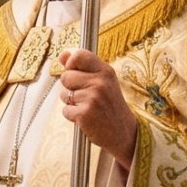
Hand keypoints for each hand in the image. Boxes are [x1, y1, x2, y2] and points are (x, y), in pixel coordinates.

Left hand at [56, 49, 137, 167]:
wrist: (123, 131)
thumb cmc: (109, 105)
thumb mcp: (102, 81)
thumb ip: (82, 67)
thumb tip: (63, 54)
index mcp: (105, 71)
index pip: (79, 55)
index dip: (71, 63)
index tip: (74, 71)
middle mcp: (100, 82)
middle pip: (66, 76)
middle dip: (70, 87)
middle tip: (86, 96)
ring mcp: (92, 98)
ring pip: (63, 94)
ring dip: (71, 103)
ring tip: (88, 107)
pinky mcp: (84, 114)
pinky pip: (65, 110)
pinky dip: (72, 116)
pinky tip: (86, 118)